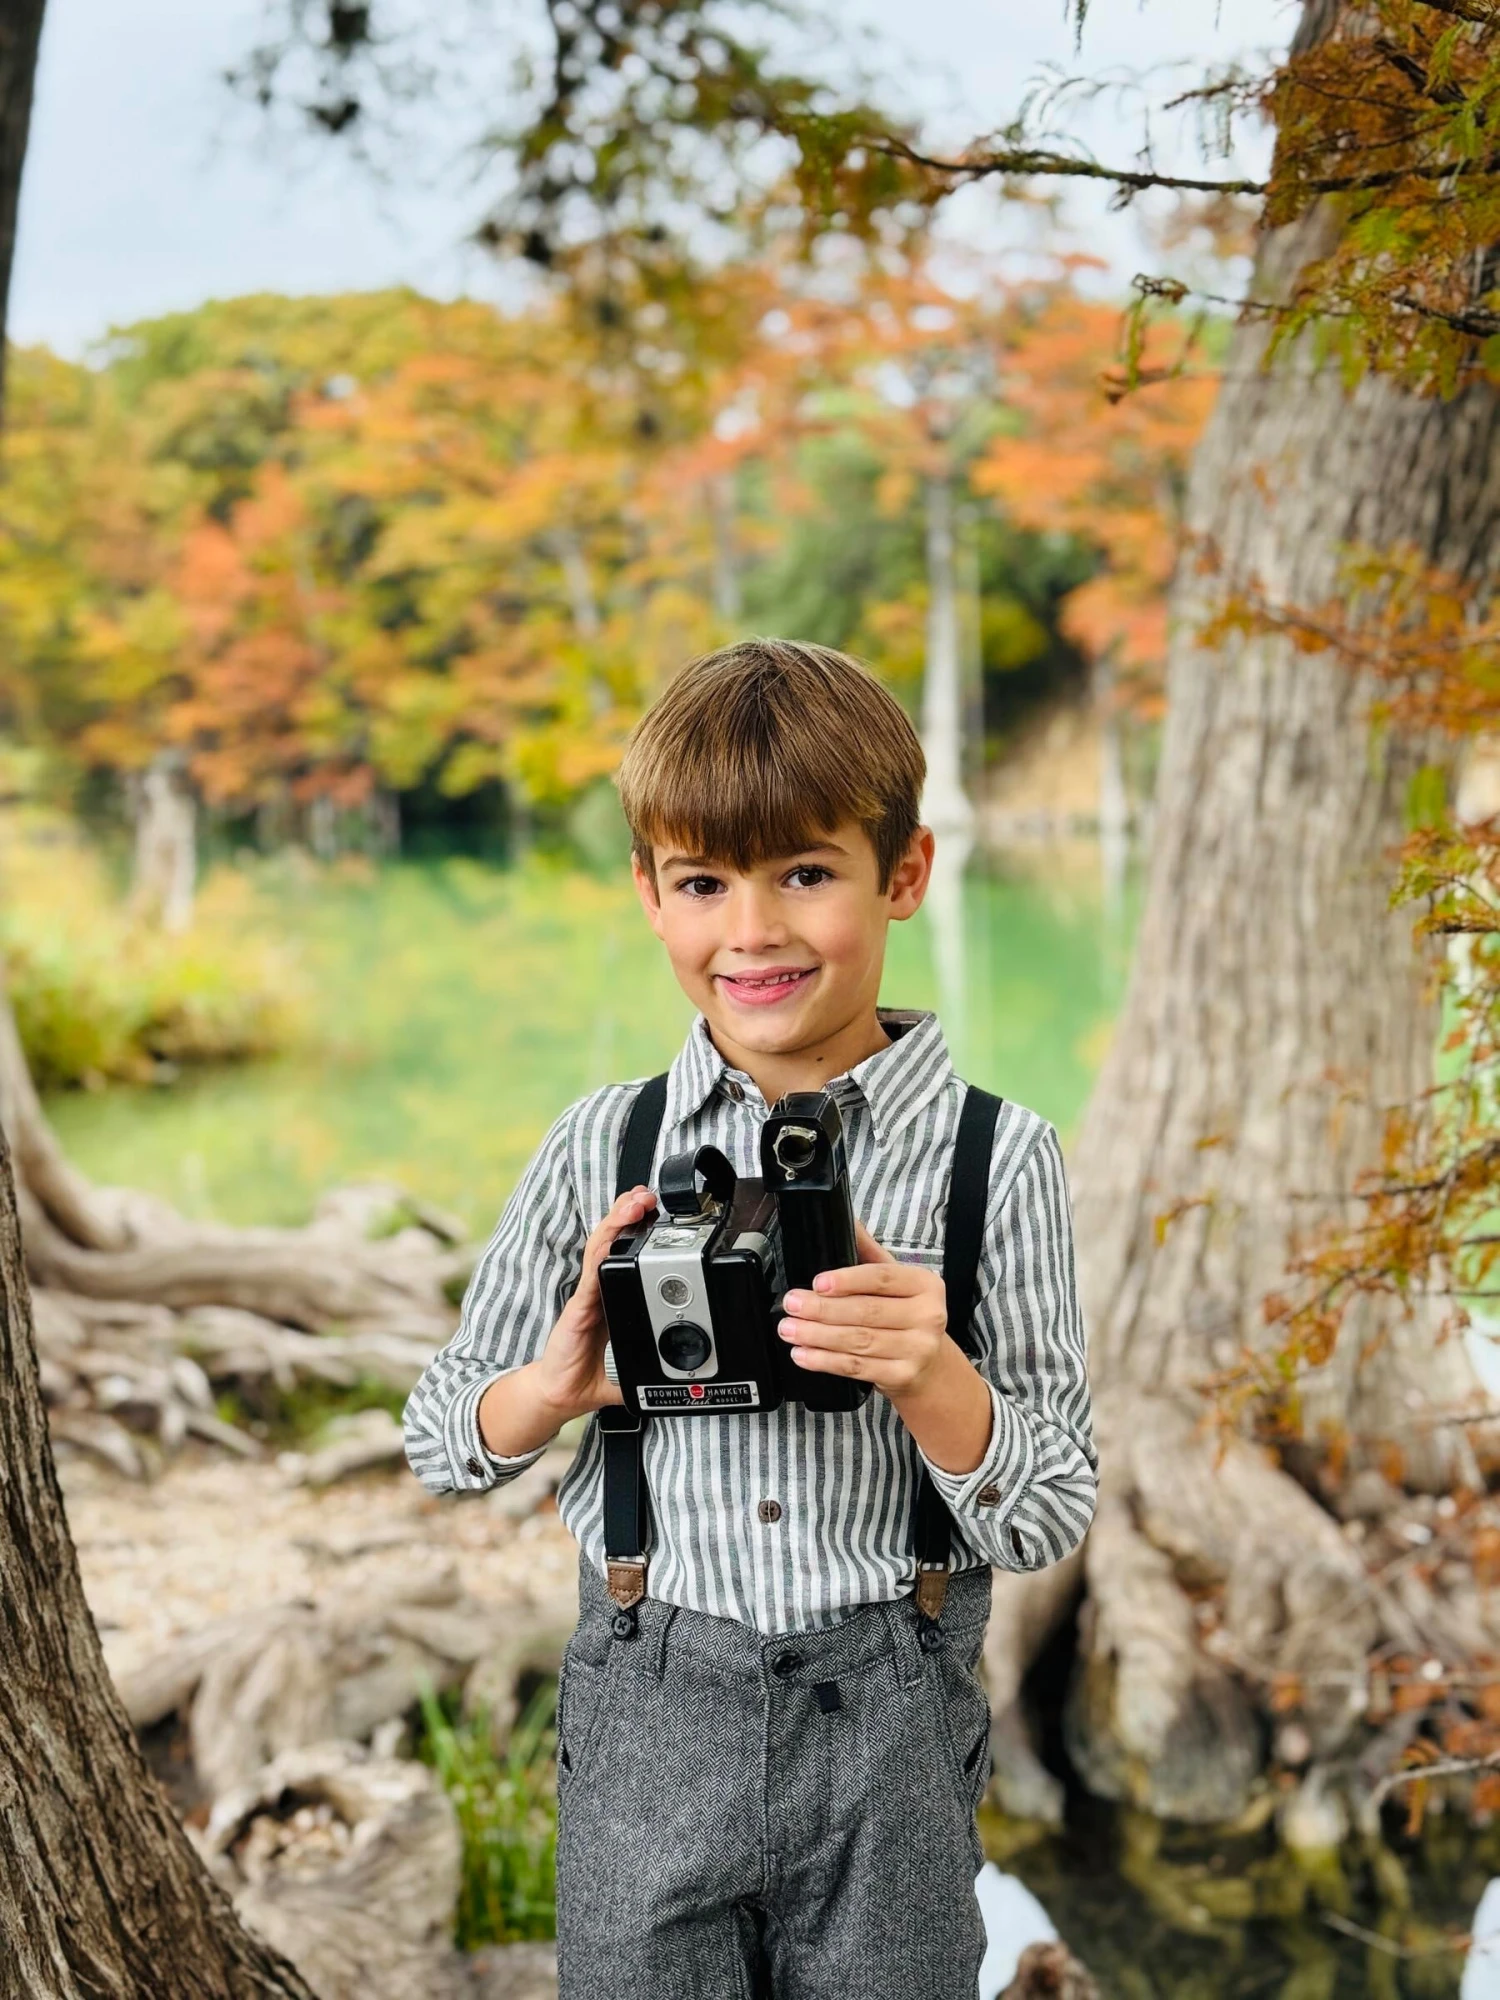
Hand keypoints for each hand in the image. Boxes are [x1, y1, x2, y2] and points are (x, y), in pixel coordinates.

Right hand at [534, 1185, 656, 1419]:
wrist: (562, 1394)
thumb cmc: (595, 1373)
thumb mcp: (640, 1363)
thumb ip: (663, 1359)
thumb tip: (695, 1365)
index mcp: (615, 1295)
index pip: (626, 1250)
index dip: (639, 1226)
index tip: (657, 1207)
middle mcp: (600, 1289)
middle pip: (613, 1239)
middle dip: (629, 1211)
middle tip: (648, 1193)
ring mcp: (588, 1296)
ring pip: (601, 1248)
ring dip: (616, 1222)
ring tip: (633, 1202)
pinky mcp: (578, 1310)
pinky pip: (590, 1277)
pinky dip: (600, 1255)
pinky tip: (609, 1239)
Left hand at [777, 1219, 947, 1399]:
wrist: (931, 1367)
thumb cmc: (907, 1316)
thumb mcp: (896, 1282)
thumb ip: (868, 1253)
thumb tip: (845, 1219)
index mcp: (925, 1285)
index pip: (881, 1278)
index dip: (847, 1280)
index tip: (817, 1282)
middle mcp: (928, 1316)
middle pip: (866, 1311)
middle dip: (822, 1309)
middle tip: (792, 1304)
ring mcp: (917, 1349)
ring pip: (858, 1341)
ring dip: (817, 1336)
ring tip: (790, 1329)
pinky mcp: (902, 1376)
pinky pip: (857, 1368)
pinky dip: (825, 1361)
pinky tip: (804, 1354)